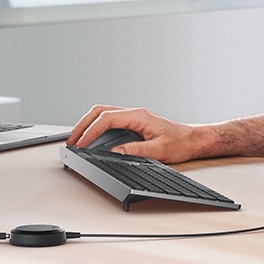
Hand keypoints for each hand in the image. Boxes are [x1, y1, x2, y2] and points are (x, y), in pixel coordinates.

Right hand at [67, 104, 205, 163]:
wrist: (192, 139)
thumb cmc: (180, 143)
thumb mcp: (159, 151)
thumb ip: (136, 151)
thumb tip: (115, 153)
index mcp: (139, 116)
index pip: (107, 118)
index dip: (91, 130)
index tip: (80, 143)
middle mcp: (134, 113)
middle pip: (100, 111)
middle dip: (82, 124)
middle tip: (71, 141)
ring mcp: (133, 116)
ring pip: (102, 113)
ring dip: (87, 124)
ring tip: (76, 139)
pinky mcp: (133, 123)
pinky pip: (109, 120)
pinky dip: (95, 126)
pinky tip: (91, 137)